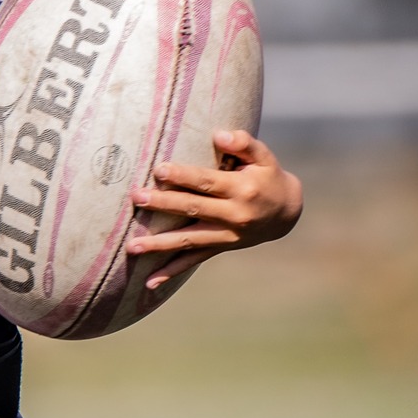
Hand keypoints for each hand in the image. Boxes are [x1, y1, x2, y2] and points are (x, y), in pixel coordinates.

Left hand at [125, 130, 303, 289]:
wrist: (286, 213)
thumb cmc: (268, 177)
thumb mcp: (264, 157)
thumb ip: (244, 143)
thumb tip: (219, 135)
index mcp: (242, 190)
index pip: (207, 182)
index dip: (183, 176)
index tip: (158, 170)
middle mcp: (234, 215)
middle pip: (193, 209)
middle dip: (163, 204)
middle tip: (137, 198)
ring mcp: (226, 236)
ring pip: (189, 240)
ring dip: (159, 244)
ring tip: (132, 247)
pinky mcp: (220, 248)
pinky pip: (194, 260)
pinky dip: (172, 272)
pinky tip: (150, 282)